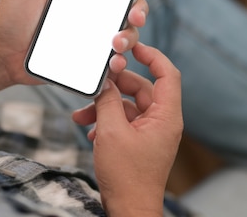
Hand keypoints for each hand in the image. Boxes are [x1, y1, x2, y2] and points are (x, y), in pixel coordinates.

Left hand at [0, 0, 158, 91]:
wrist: (1, 55)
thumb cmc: (10, 17)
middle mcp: (93, 11)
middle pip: (130, 6)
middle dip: (140, 9)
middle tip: (134, 15)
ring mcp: (94, 35)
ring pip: (127, 33)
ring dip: (130, 37)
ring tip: (116, 44)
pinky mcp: (90, 58)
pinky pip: (112, 59)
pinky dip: (117, 61)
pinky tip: (113, 62)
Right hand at [72, 43, 182, 216]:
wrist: (129, 209)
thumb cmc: (126, 176)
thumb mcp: (111, 133)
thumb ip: (107, 101)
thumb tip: (105, 80)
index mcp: (167, 116)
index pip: (167, 74)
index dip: (152, 56)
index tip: (133, 46)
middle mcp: (163, 121)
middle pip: (142, 88)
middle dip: (115, 86)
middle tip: (94, 83)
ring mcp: (152, 133)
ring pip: (129, 106)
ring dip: (105, 107)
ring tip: (80, 117)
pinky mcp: (141, 143)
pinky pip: (126, 122)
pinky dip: (108, 122)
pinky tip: (89, 134)